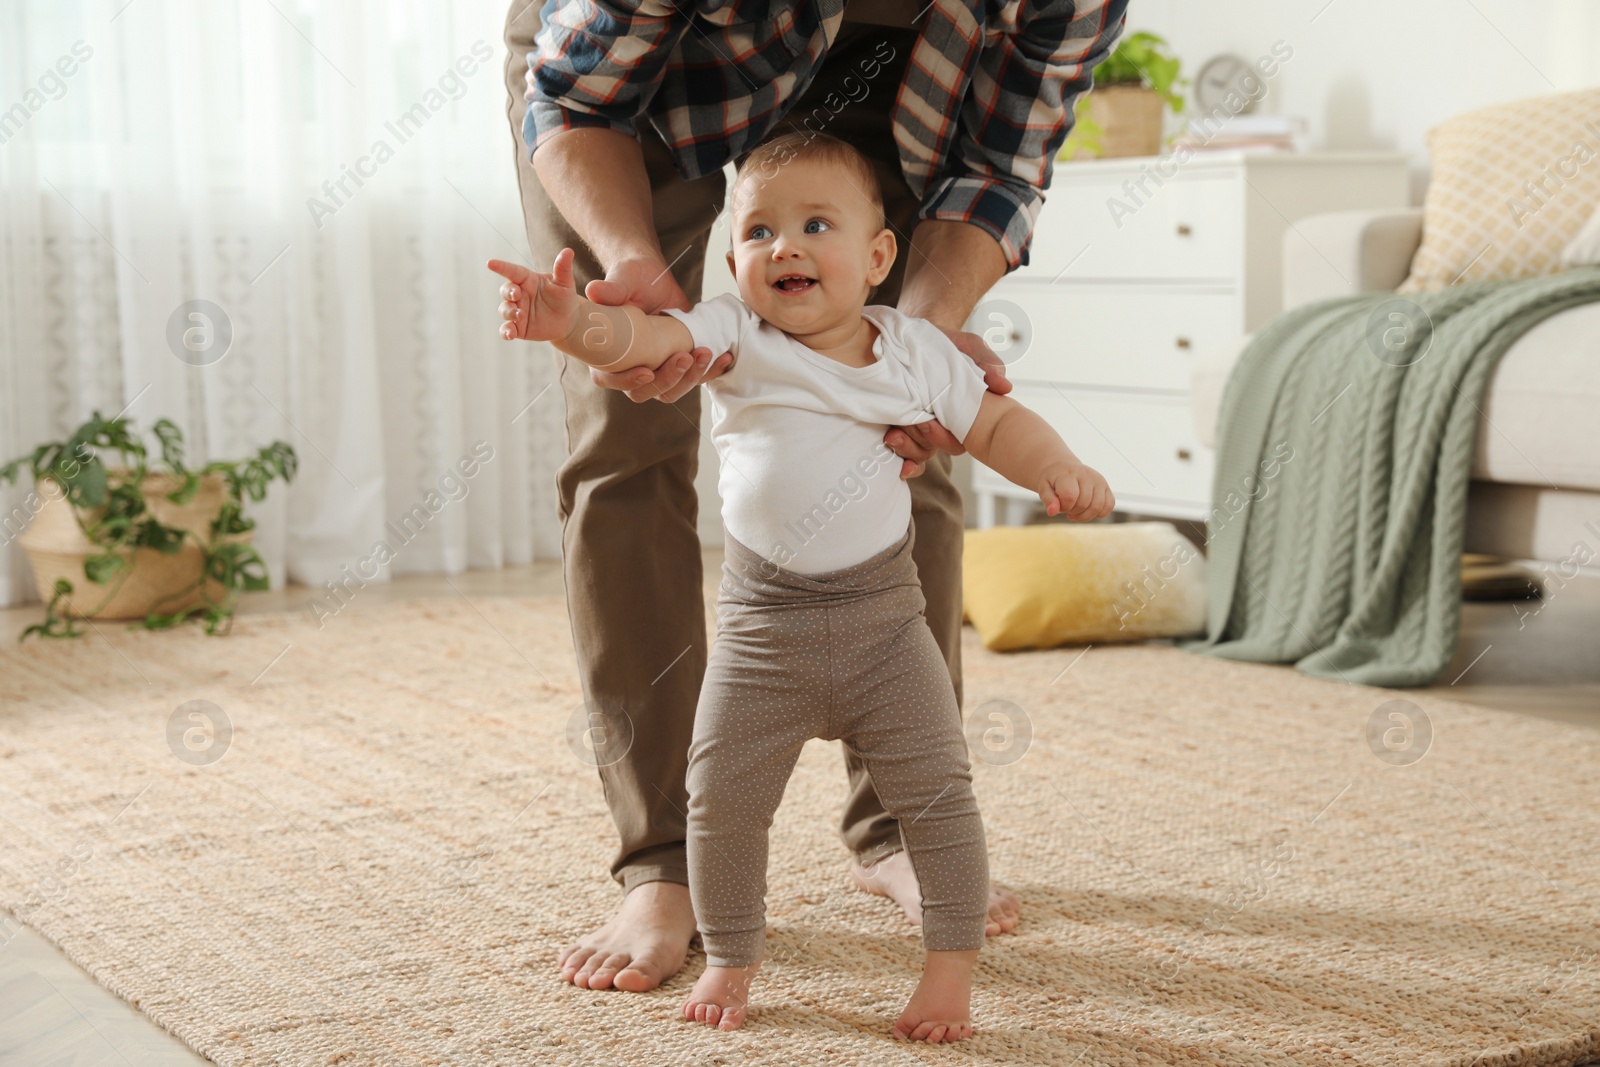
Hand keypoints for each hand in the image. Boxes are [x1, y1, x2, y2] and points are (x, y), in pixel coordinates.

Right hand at [488, 250, 581, 342]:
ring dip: (509, 312)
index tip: (490, 263)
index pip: (512, 271)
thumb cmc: (564, 298)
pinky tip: (510, 334)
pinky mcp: (518, 328)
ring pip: (504, 310)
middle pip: (506, 290)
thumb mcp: (565, 283)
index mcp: (527, 280)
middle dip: (508, 291)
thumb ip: (562, 268)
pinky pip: (506, 329)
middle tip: (516, 295)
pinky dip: (506, 332)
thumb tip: (568, 251)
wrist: (569, 321)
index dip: (501, 267)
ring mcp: (517, 311)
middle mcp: (519, 294)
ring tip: (520, 315)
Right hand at [584, 256, 733, 402]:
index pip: (609, 378)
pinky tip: (723, 356)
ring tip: (705, 353)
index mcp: (607, 354)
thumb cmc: (631, 278)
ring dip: (691, 377)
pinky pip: (693, 378)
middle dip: (668, 379)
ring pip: (671, 390)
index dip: (627, 380)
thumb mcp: (622, 279)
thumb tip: (595, 291)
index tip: (647, 371)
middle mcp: (629, 367)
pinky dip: (710, 371)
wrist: (653, 277)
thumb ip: (612, 289)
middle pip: (645, 391)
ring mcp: (655, 369)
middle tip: (685, 357)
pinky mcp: (677, 363)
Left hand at [882, 323, 1014, 477]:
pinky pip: (906, 453)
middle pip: (936, 448)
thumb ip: (988, 364)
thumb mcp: (970, 348)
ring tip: (893, 435)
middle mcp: (943, 424)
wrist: (915, 332)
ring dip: (906, 448)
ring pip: (919, 452)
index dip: (944, 438)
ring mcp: (921, 426)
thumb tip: (1004, 387)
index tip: (930, 423)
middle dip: (922, 440)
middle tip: (910, 422)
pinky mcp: (900, 425)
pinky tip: (893, 450)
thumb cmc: (946, 343)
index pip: (959, 440)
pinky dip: (903, 459)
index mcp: (961, 412)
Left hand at [1039, 463, 1114, 520]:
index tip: (1058, 504)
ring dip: (1084, 515)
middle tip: (1066, 506)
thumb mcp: (1044, 488)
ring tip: (1075, 510)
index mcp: (1069, 474)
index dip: (1063, 507)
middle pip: (1083, 504)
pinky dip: (1099, 513)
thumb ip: (1048, 500)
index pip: (1070, 497)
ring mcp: (1098, 480)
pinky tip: (1087, 510)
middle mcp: (1087, 475)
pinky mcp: (1106, 486)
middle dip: (1072, 512)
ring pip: (1097, 507)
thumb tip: (1052, 512)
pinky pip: (1109, 505)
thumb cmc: (1052, 480)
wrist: (1062, 467)